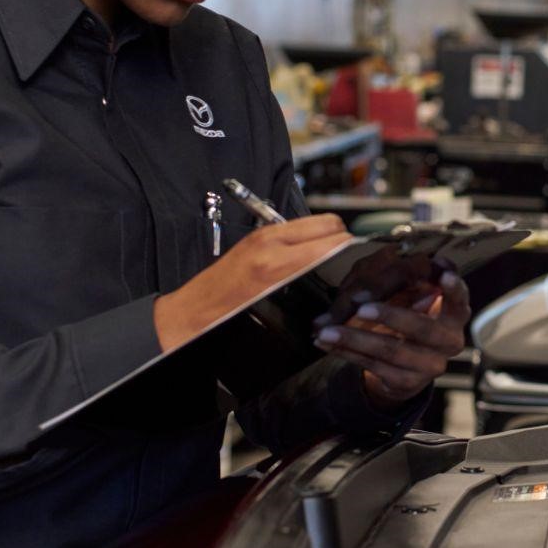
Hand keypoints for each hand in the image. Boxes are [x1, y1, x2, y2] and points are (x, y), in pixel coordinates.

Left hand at [153, 214, 349, 352]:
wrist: (187, 320)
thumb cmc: (223, 324)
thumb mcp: (273, 313)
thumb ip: (307, 287)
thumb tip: (335, 272)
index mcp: (276, 263)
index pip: (334, 239)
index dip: (352, 251)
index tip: (361, 264)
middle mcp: (270, 242)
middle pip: (330, 224)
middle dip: (343, 241)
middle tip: (347, 263)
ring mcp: (263, 236)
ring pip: (314, 223)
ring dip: (326, 238)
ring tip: (329, 261)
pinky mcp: (256, 237)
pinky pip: (295, 229)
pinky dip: (307, 239)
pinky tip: (306, 261)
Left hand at [315, 269, 469, 405]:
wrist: (408, 368)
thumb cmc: (410, 320)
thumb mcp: (413, 297)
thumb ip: (409, 279)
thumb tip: (395, 256)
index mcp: (455, 315)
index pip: (459, 300)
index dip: (454, 289)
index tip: (444, 275)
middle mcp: (449, 342)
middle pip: (422, 329)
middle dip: (391, 316)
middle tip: (362, 308)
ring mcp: (430, 365)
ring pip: (391, 350)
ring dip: (355, 338)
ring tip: (327, 330)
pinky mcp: (408, 382)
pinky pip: (374, 366)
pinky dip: (347, 352)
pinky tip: (328, 343)